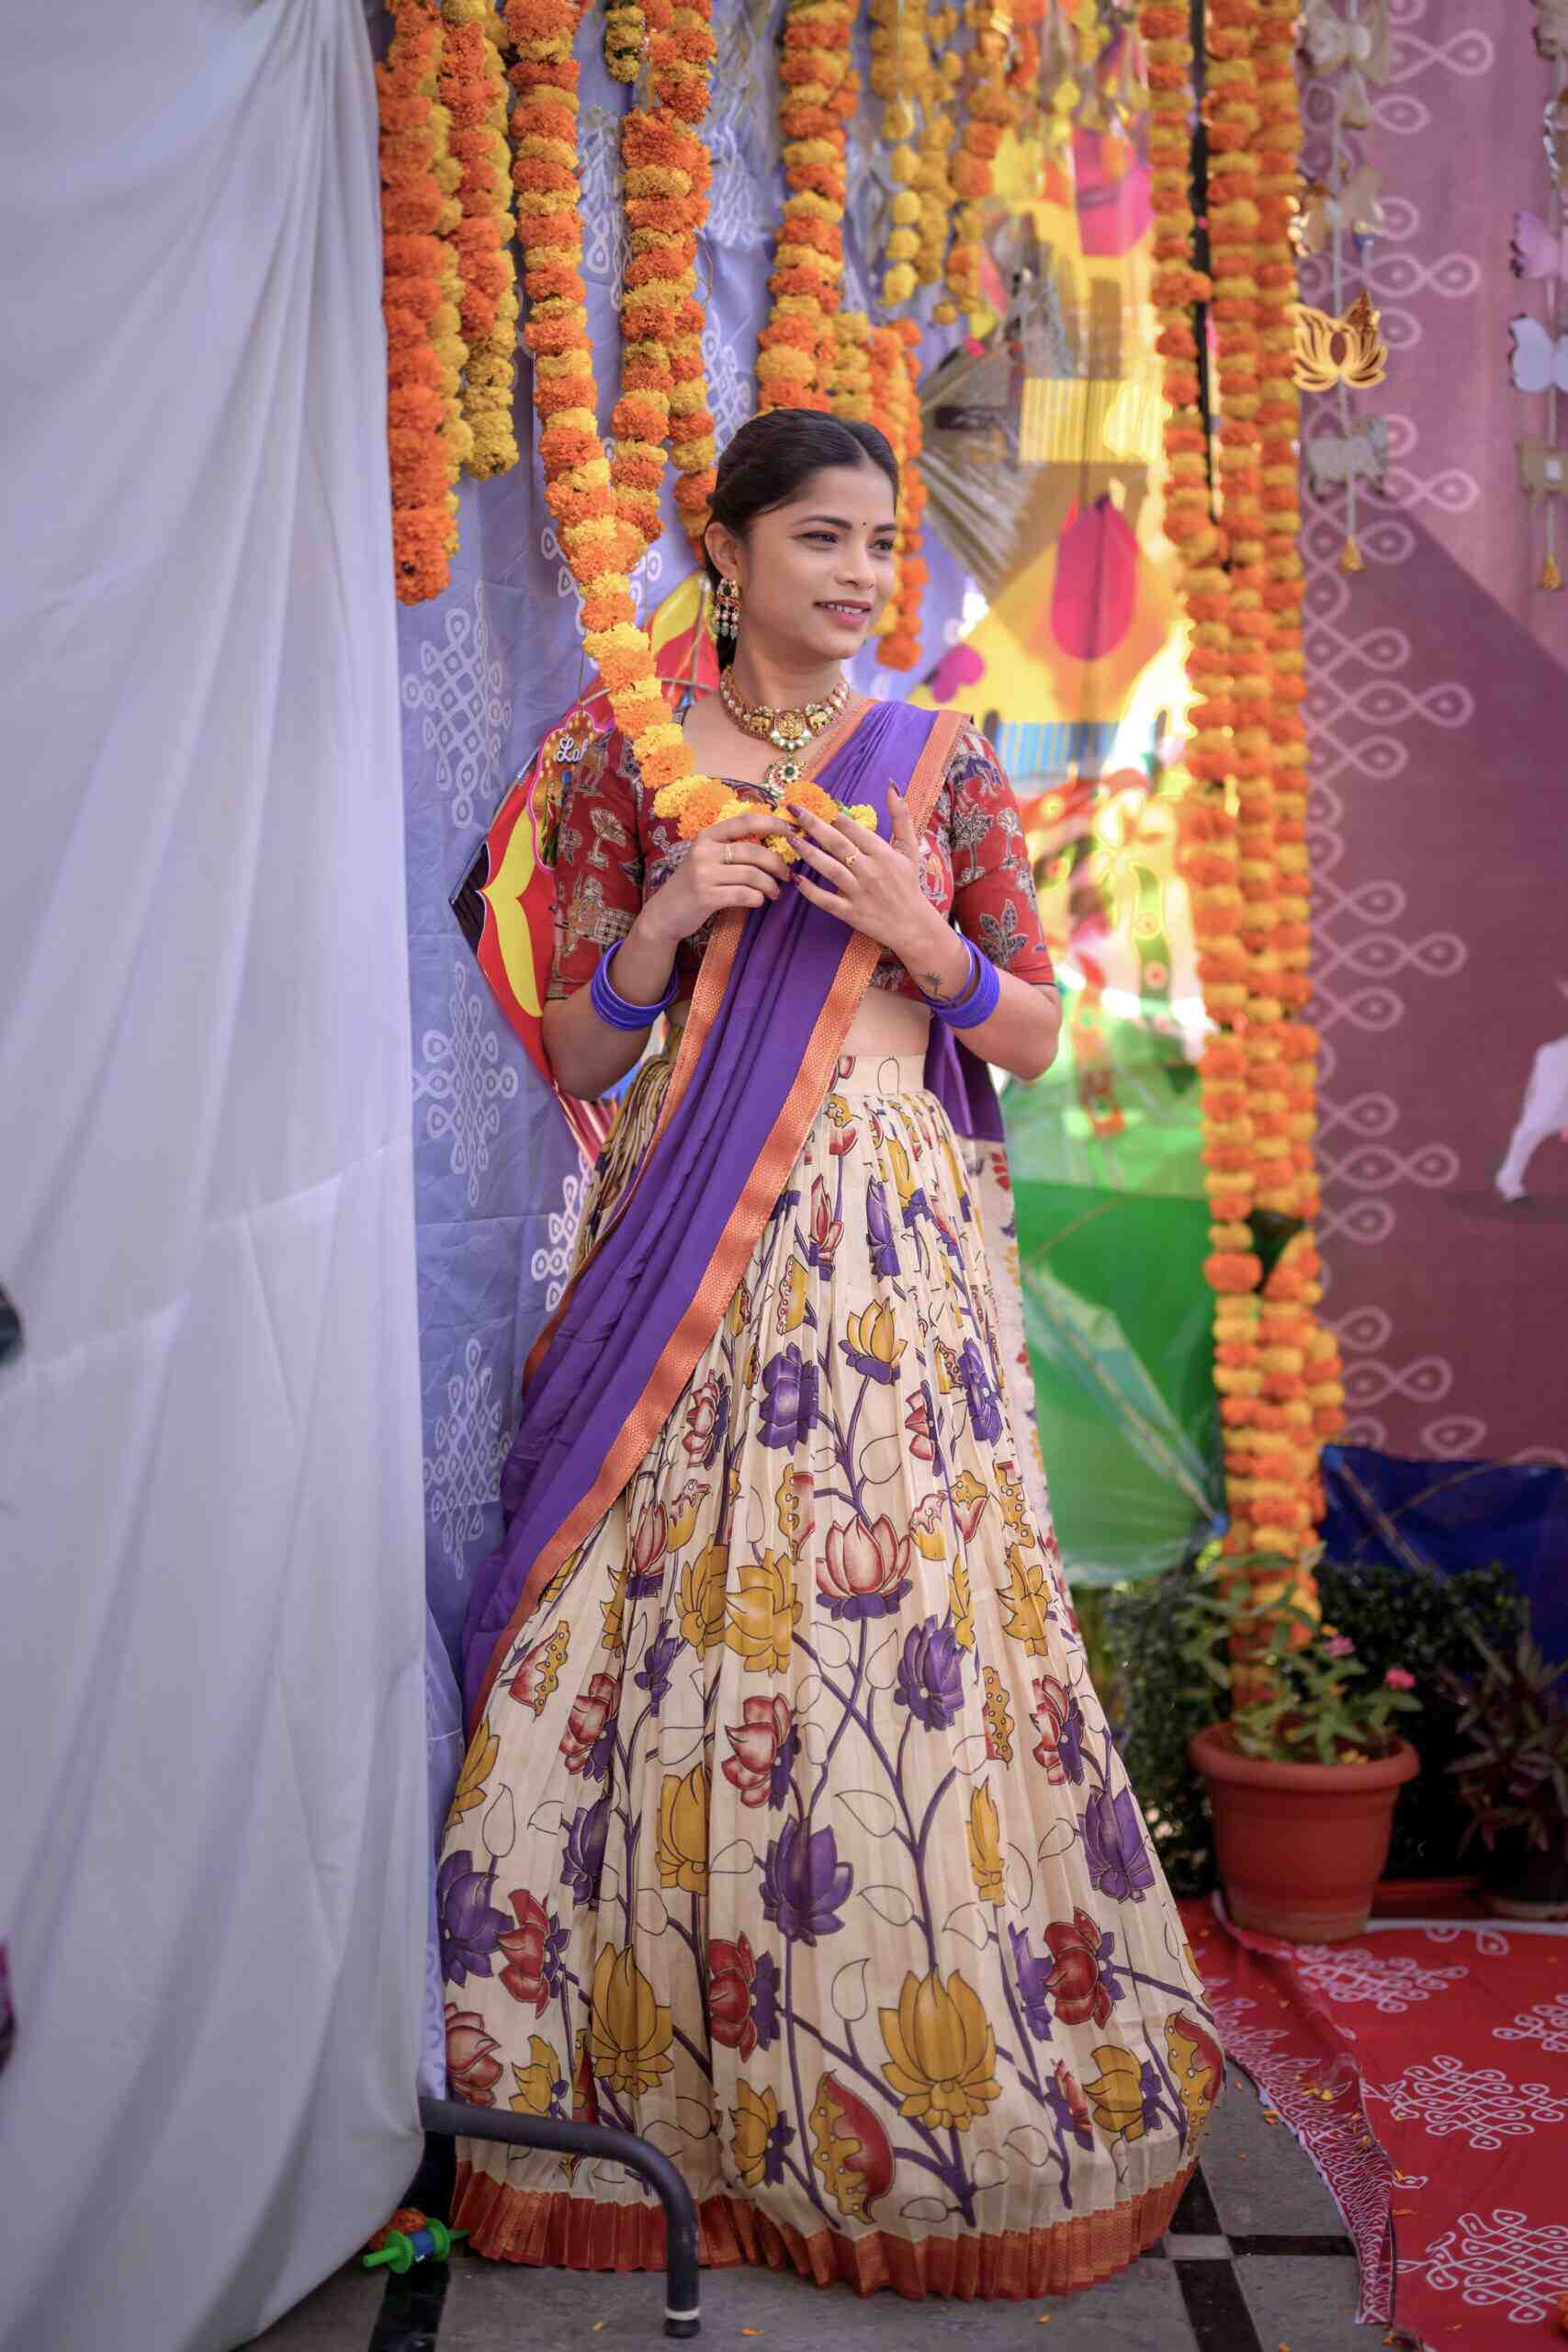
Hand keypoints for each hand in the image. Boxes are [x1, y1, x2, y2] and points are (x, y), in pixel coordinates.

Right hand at [637, 810, 792, 948]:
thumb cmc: (694, 885)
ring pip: (752, 875)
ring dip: (770, 885)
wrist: (664, 913)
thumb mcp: (707, 859)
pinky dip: (757, 898)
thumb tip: (774, 846)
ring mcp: (703, 874)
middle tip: (787, 875)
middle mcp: (704, 851)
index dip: (773, 823)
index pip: (745, 821)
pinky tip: (759, 901)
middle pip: (754, 851)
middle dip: (777, 864)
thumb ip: (733, 849)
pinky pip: (743, 895)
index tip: (793, 830)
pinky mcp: (705, 896)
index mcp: (707, 836)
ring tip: (775, 892)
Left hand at [791, 790, 968, 988]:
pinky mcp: (850, 912)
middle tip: (794, 810)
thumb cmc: (908, 883)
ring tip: (791, 838)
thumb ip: (901, 816)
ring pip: (830, 869)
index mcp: (883, 853)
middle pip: (838, 844)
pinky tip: (796, 878)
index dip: (835, 816)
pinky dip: (811, 890)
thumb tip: (891, 784)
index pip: (855, 830)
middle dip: (814, 825)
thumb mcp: (909, 848)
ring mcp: (859, 892)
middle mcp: (870, 871)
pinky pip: (826, 900)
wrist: (912, 925)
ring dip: (809, 854)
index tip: (817, 803)